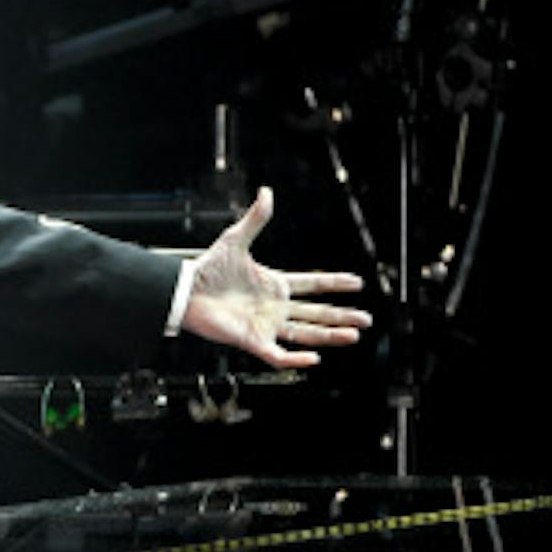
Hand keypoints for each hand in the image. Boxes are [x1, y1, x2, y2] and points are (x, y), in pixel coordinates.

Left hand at [182, 188, 369, 368]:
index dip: (335, 283)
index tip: (358, 283)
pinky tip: (315, 358)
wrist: (184, 291)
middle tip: (367, 319)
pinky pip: (279, 355)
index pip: (312, 284)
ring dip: (330, 336)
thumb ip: (256, 219)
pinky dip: (297, 359)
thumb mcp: (235, 240)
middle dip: (342, 316)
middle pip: (317, 313)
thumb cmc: (207, 269)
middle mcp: (275, 307)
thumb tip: (267, 192)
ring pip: (306, 334)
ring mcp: (266, 325)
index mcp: (275, 284)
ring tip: (354, 335)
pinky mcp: (253, 342)